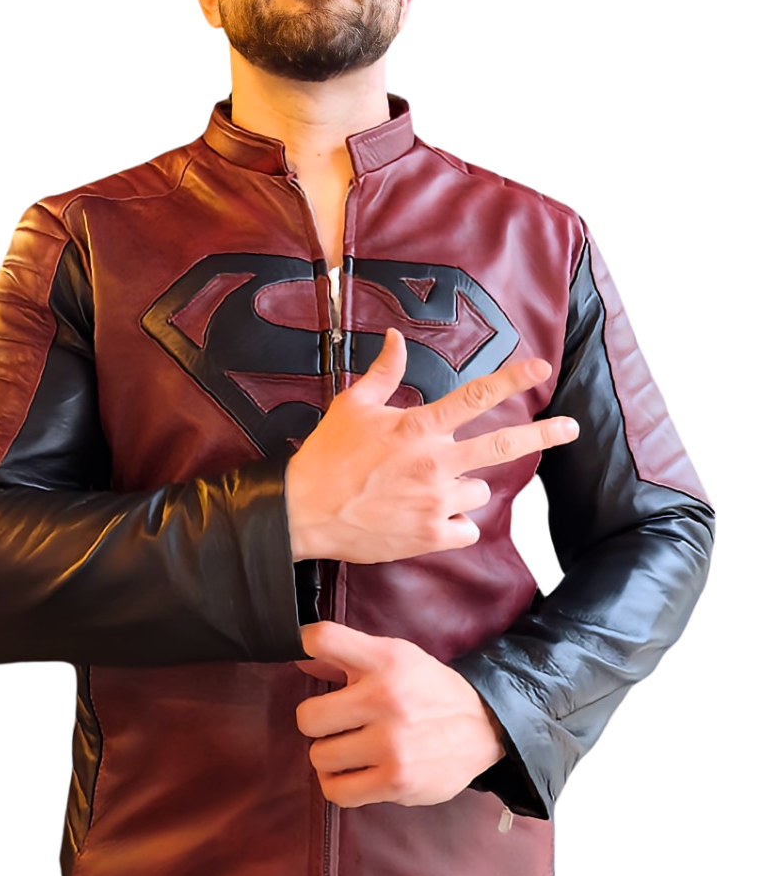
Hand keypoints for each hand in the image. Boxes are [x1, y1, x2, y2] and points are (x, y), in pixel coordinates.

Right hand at [285, 328, 577, 562]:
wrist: (304, 512)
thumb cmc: (327, 455)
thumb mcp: (352, 406)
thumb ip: (383, 373)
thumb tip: (396, 338)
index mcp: (418, 428)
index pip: (475, 397)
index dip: (512, 380)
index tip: (541, 370)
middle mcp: (434, 463)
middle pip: (502, 447)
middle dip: (543, 435)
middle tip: (570, 428)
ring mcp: (435, 503)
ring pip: (478, 490)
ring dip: (464, 486)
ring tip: (430, 487)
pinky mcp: (430, 536)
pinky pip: (467, 528)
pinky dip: (455, 523)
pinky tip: (431, 517)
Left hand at [295, 621, 504, 807]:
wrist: (482, 725)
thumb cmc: (427, 689)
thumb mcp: (393, 656)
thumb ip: (344, 653)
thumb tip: (299, 659)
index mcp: (385, 660)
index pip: (324, 638)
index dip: (304, 644)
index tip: (307, 654)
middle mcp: (386, 698)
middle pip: (307, 717)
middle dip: (317, 722)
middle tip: (336, 722)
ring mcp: (392, 743)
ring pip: (320, 757)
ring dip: (329, 755)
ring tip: (347, 748)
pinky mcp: (397, 781)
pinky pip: (338, 791)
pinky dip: (338, 783)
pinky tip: (351, 772)